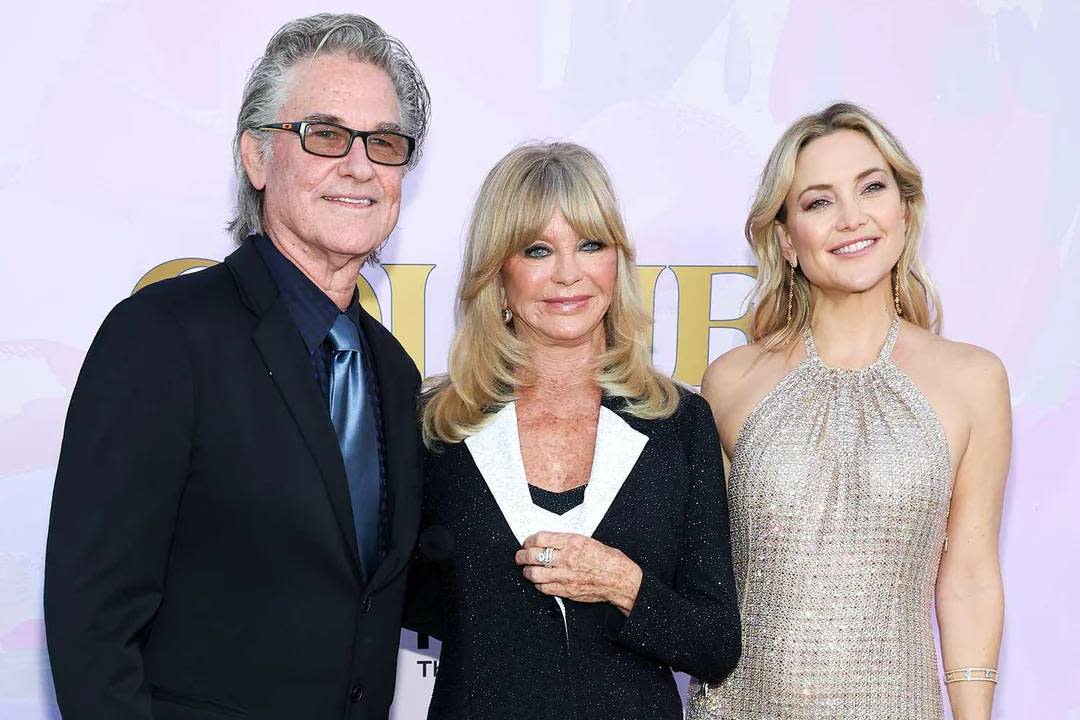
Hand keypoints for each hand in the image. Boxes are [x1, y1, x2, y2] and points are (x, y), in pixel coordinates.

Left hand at [514, 532, 642, 615]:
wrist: (619, 579)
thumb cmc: (608, 559)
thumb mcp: (587, 540)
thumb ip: (567, 541)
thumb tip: (549, 542)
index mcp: (572, 542)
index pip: (541, 539)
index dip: (529, 540)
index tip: (527, 542)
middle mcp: (567, 558)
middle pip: (534, 556)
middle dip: (522, 556)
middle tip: (520, 556)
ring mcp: (565, 576)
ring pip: (535, 574)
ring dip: (527, 571)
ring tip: (526, 569)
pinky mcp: (567, 590)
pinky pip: (544, 588)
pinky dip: (538, 584)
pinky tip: (539, 581)